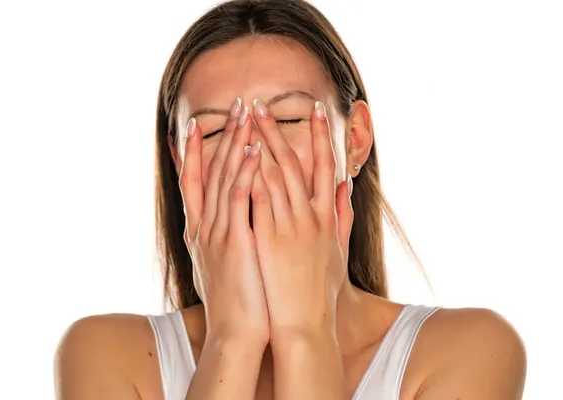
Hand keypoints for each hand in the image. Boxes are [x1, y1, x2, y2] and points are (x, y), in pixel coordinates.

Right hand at [179, 99, 268, 344]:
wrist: (237, 335)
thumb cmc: (239, 301)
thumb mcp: (228, 264)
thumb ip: (230, 236)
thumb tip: (237, 218)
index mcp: (202, 232)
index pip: (194, 183)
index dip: (194, 153)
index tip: (195, 127)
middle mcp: (204, 227)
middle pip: (210, 171)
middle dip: (221, 136)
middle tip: (233, 104)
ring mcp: (217, 233)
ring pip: (223, 177)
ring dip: (234, 142)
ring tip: (245, 112)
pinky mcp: (235, 241)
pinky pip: (239, 198)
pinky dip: (244, 171)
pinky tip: (253, 148)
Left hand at [250, 99, 353, 336]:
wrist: (305, 324)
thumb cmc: (320, 291)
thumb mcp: (338, 251)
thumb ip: (343, 216)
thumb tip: (347, 187)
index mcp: (327, 217)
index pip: (326, 166)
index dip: (322, 136)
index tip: (317, 109)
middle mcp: (312, 216)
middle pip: (295, 163)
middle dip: (279, 130)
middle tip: (263, 103)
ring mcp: (291, 225)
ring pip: (276, 174)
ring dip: (262, 142)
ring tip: (249, 117)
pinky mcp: (270, 238)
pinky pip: (260, 197)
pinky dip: (252, 173)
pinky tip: (242, 152)